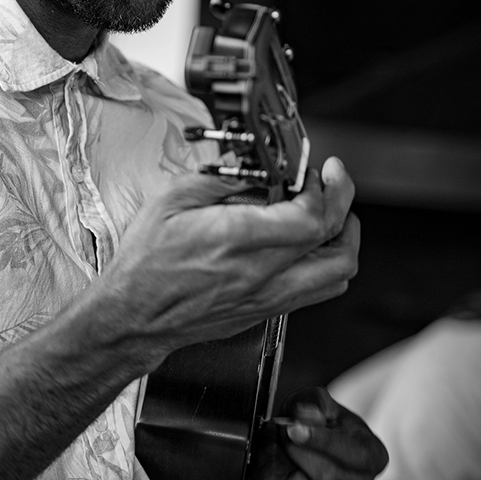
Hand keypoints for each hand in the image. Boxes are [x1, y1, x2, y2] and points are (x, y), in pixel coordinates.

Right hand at [99, 156, 358, 358]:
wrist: (134, 316)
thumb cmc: (146, 264)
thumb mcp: (171, 201)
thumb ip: (217, 178)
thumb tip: (248, 163)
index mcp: (238, 239)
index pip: (311, 217)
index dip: (321, 189)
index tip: (309, 173)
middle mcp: (261, 272)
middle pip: (336, 243)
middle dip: (343, 203)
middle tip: (332, 182)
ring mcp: (268, 297)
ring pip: (338, 273)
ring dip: (345, 238)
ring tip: (333, 214)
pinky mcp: (267, 311)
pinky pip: (320, 292)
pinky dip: (329, 265)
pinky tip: (313, 247)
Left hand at [238, 386, 388, 479]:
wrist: (278, 450)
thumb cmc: (303, 426)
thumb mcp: (309, 402)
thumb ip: (313, 402)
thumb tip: (310, 416)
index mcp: (372, 454)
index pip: (356, 454)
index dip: (320, 440)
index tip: (293, 429)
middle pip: (330, 478)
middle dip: (298, 455)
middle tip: (284, 440)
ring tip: (285, 467)